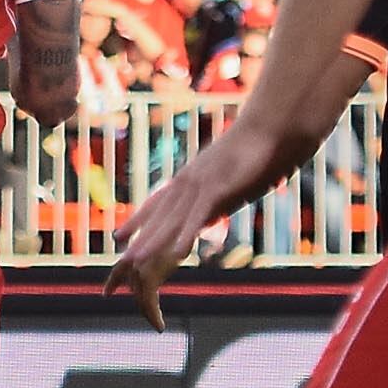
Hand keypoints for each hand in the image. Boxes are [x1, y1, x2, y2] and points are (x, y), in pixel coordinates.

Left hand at [103, 148, 242, 330]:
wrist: (269, 127)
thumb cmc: (253, 151)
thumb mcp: (228, 176)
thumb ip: (216, 195)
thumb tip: (210, 211)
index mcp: (190, 177)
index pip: (157, 201)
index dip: (138, 219)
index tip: (119, 235)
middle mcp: (189, 180)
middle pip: (159, 213)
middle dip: (139, 237)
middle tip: (122, 257)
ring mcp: (202, 184)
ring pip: (173, 217)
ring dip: (154, 239)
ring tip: (135, 260)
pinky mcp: (219, 188)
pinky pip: (199, 215)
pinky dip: (188, 233)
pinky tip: (179, 253)